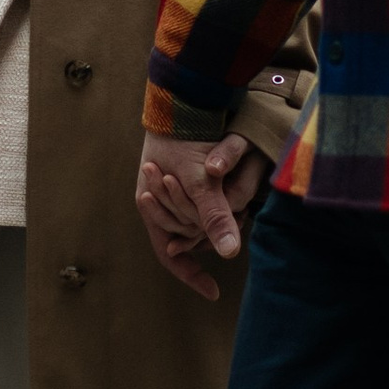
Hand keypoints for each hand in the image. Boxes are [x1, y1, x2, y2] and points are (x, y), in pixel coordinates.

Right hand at [135, 131, 272, 302]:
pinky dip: (216, 206)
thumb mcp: (201, 181)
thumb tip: (229, 253)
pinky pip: (199, 203)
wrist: (180, 96)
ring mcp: (167, 190)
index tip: (214, 292)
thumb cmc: (183, 137)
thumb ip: (214, 216)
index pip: (170, 255)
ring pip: (192, 221)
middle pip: (183, 239)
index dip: (191, 275)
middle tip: (236, 233)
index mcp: (150, 207)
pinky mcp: (182, 176)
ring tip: (239, 213)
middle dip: (208, 240)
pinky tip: (236, 202)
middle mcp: (155, 202)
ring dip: (212, 221)